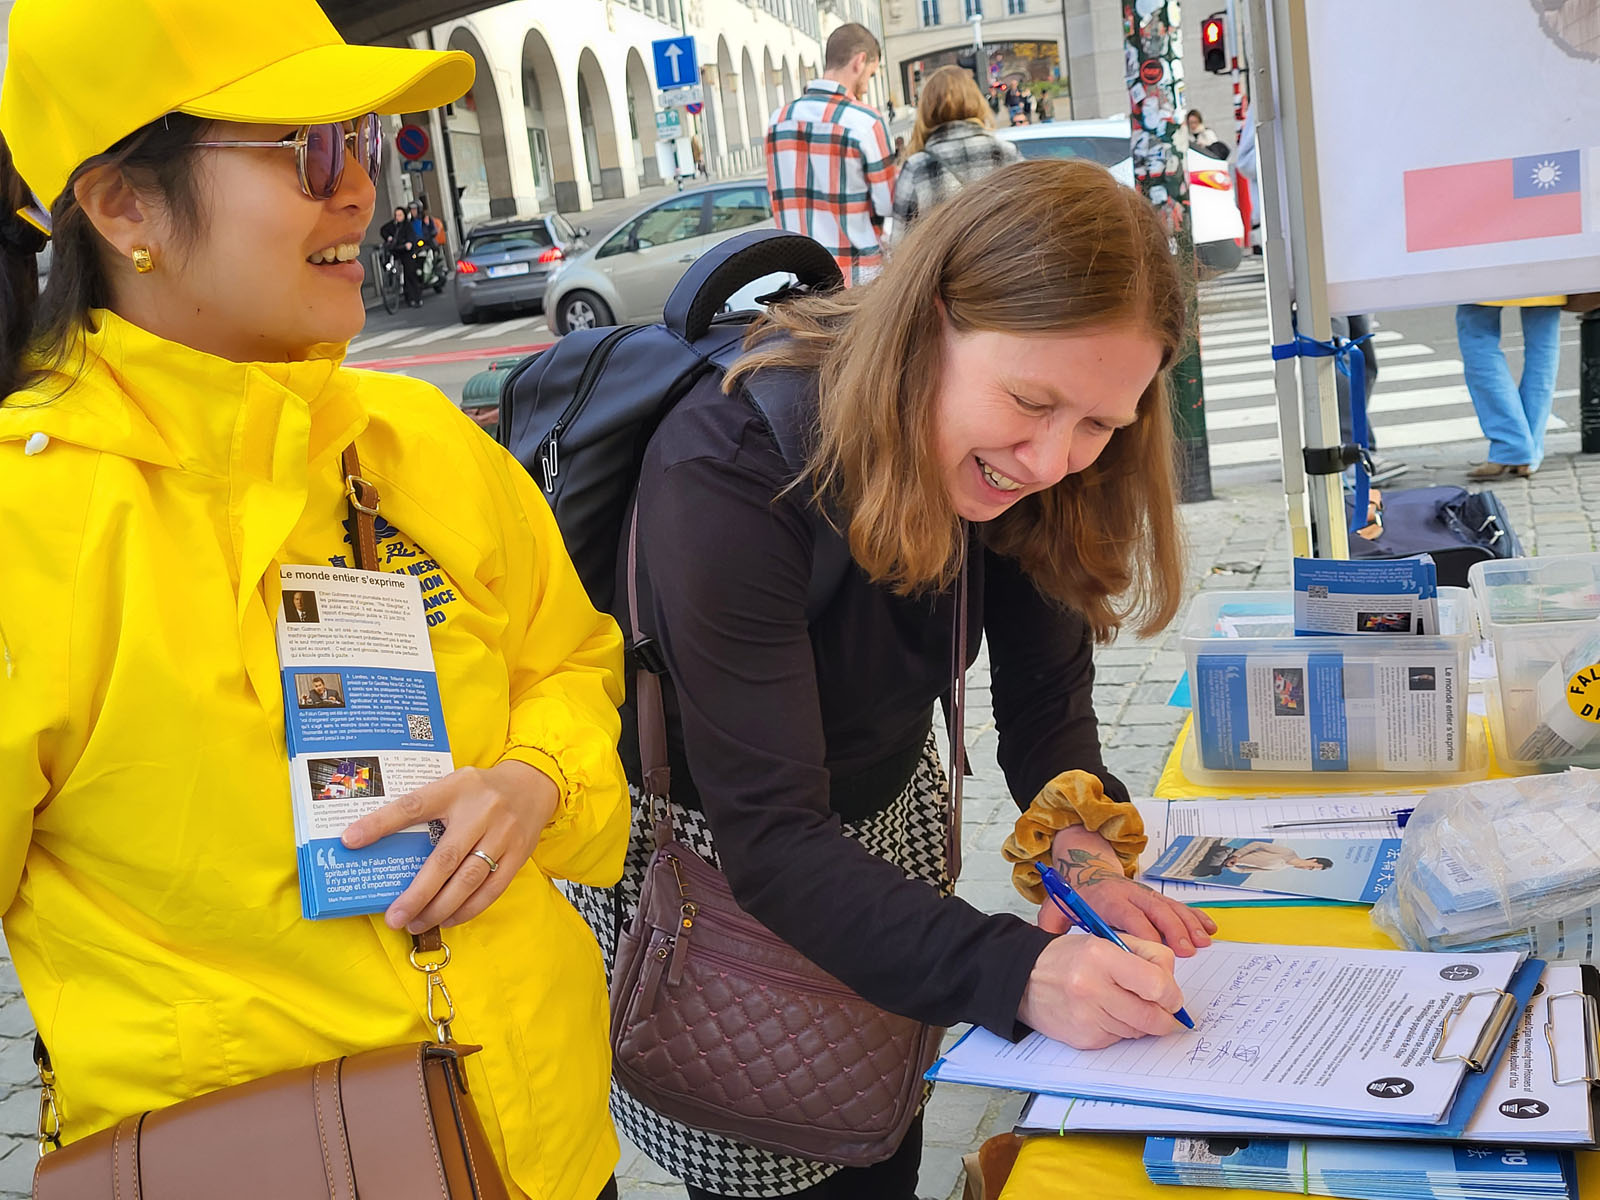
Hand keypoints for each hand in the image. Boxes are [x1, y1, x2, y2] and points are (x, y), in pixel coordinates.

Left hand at [342, 760, 560, 933]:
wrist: (535, 784)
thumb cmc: (481, 790)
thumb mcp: (453, 786)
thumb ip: (427, 809)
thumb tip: (380, 841)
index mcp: (456, 789)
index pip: (413, 805)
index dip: (380, 823)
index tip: (350, 840)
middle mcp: (481, 811)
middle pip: (444, 858)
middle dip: (416, 894)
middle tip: (393, 917)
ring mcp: (503, 834)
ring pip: (468, 880)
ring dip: (440, 908)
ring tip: (416, 923)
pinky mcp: (519, 854)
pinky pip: (491, 890)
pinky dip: (468, 909)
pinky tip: (448, 919)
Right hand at [1018, 933, 1186, 1048]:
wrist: (1024, 980)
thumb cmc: (1068, 957)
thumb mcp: (1105, 940)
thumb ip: (1145, 955)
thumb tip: (1172, 988)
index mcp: (1101, 956)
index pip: (1157, 984)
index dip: (1172, 994)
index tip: (1171, 995)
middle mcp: (1092, 988)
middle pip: (1152, 1017)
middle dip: (1164, 1016)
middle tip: (1163, 1010)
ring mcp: (1087, 1017)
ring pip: (1138, 1031)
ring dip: (1140, 1021)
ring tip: (1122, 1002)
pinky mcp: (1084, 1039)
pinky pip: (1119, 1040)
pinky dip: (1120, 1029)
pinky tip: (1104, 1013)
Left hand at [1043, 828, 1216, 954]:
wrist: (1085, 867)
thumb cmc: (1076, 897)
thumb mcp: (1058, 907)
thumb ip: (1051, 923)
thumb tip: (1043, 944)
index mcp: (1105, 899)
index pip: (1126, 914)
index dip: (1143, 931)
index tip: (1156, 950)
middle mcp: (1129, 895)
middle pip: (1154, 910)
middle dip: (1172, 930)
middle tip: (1187, 950)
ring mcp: (1145, 895)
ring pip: (1170, 908)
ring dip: (1188, 925)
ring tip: (1204, 942)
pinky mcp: (1156, 898)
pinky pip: (1179, 905)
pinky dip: (1196, 917)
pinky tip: (1211, 929)